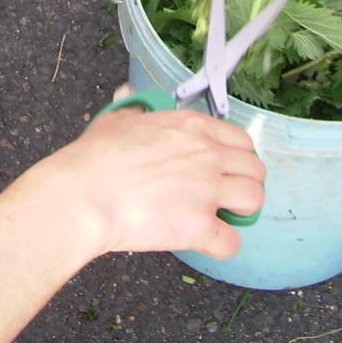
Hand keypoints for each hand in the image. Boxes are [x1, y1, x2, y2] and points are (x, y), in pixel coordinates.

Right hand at [27, 108, 264, 261]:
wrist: (85, 193)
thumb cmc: (95, 157)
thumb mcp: (117, 119)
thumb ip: (133, 108)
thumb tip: (129, 97)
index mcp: (192, 128)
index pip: (241, 141)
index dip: (237, 158)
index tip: (226, 170)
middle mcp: (207, 155)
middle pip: (255, 170)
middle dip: (245, 184)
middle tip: (226, 197)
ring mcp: (207, 191)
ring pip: (254, 200)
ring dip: (241, 212)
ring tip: (221, 218)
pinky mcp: (199, 226)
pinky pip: (232, 242)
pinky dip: (222, 246)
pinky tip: (206, 243)